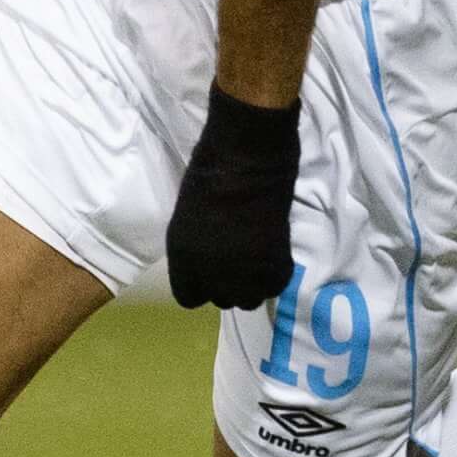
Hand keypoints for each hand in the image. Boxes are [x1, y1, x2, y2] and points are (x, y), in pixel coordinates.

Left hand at [166, 87, 299, 308]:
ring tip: (257, 259)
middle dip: (229, 284)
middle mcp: (209, 273)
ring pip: (249, 299)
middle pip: (222, 300)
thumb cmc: (212, 169)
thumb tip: (212, 256)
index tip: (213, 271)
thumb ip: (197, 245)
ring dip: (253, 283)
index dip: (203, 285)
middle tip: (239, 259)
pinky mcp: (273, 263)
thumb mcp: (188, 216)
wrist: (247, 155)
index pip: (188, 298)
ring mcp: (242, 272)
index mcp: (181, 257)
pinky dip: (275, 273)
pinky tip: (273, 252)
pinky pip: (274, 286)